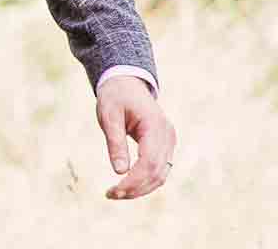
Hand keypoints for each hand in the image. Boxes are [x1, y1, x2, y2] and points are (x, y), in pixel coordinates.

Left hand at [95, 75, 175, 199]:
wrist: (126, 83)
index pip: (150, 162)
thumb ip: (115, 142)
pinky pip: (159, 169)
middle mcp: (168, 136)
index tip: (114, 190)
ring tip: (116, 194)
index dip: (134, 180)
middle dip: (136, 188)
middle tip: (111, 195)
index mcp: (156, 126)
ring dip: (140, 188)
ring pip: (161, 174)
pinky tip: (126, 186)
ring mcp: (169, 142)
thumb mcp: (109, 116)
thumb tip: (119, 171)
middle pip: (158, 172)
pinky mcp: (164, 146)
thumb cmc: (115, 97)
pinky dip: (145, 180)